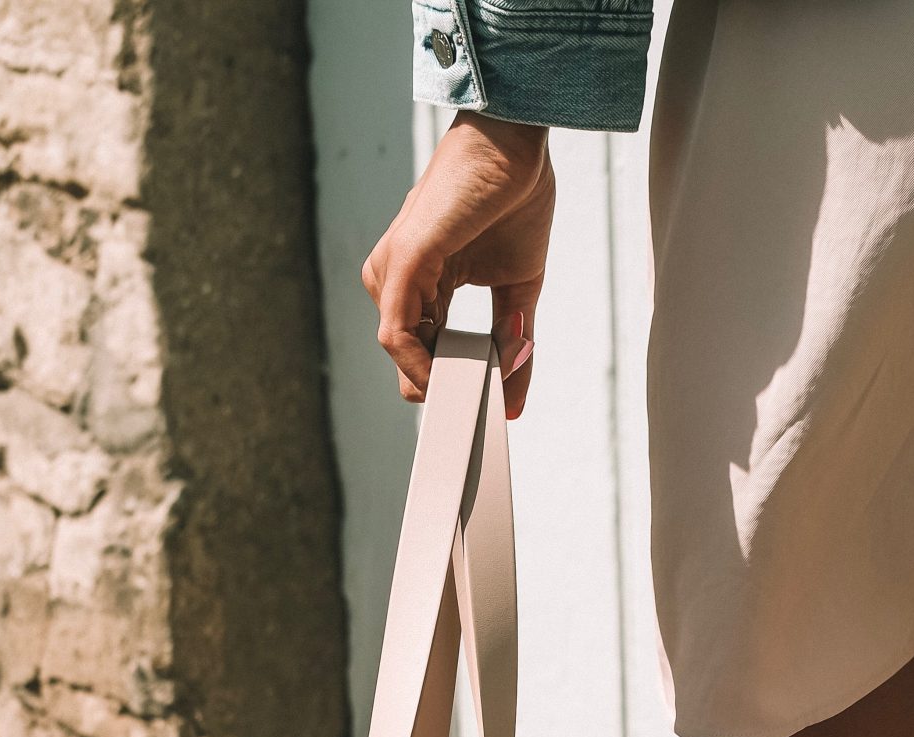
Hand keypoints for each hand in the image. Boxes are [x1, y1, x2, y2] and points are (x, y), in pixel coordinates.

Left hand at [363, 112, 554, 417]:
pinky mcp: (401, 262)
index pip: (423, 355)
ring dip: (438, 384)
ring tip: (477, 396)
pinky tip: (452, 381)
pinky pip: (398, 334)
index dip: (452, 387)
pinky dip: (423, 367)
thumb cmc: (515, 199)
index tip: (484, 408)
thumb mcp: (520, 290)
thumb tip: (515, 403)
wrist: (515, 144)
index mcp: (424, 286)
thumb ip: (514, 346)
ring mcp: (394, 270)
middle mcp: (399, 280)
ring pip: (401, 354)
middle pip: (409, 363)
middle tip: (482, 413)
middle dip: (445, 393)